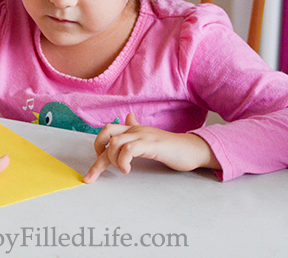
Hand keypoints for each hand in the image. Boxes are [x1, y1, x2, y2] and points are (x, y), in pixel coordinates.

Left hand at [83, 113, 219, 182]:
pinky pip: (129, 149)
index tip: (95, 166)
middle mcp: (135, 130)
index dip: (98, 146)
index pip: (108, 132)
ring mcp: (143, 136)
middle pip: (106, 132)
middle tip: (97, 171)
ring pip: (115, 142)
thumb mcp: (149, 137)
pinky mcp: (151, 144)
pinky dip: (123, 161)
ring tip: (122, 169)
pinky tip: (127, 170)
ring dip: (112, 159)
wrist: (192, 149)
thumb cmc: (170, 147)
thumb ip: (136, 128)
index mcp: (132, 129)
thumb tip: (128, 117)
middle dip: (98, 153)